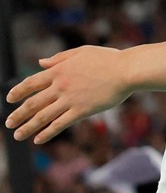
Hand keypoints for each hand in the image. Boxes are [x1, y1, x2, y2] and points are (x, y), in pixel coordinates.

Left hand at [5, 47, 132, 143]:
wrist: (127, 70)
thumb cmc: (108, 59)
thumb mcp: (82, 53)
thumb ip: (59, 58)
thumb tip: (40, 62)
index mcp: (59, 70)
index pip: (30, 83)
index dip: (18, 92)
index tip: (9, 99)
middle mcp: (60, 86)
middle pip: (32, 103)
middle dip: (18, 114)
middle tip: (9, 123)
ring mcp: (70, 99)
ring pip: (42, 116)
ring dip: (27, 127)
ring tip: (17, 135)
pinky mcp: (82, 111)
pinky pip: (60, 124)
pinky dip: (47, 133)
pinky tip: (38, 140)